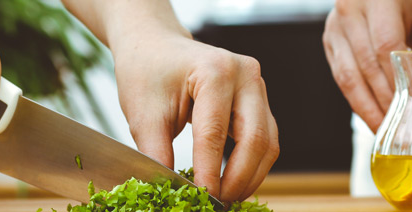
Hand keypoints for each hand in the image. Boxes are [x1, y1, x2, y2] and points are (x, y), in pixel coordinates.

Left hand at [112, 34, 279, 202]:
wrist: (155, 47)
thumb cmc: (147, 73)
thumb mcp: (143, 115)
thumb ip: (157, 155)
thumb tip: (172, 193)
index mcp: (215, 71)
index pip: (215, 133)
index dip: (209, 173)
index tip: (201, 200)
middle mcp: (245, 75)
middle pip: (256, 140)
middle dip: (237, 180)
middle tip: (217, 205)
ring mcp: (257, 86)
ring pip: (268, 144)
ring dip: (249, 177)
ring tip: (225, 200)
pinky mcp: (258, 100)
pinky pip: (265, 140)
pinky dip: (251, 166)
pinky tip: (233, 184)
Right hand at [323, 0, 411, 131]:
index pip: (386, 46)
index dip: (398, 80)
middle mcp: (350, 10)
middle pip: (366, 66)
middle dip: (383, 101)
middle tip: (400, 128)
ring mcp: (335, 26)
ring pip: (347, 76)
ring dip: (366, 107)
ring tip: (383, 129)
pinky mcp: (329, 39)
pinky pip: (340, 75)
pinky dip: (355, 98)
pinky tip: (370, 113)